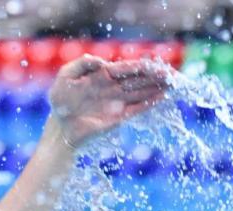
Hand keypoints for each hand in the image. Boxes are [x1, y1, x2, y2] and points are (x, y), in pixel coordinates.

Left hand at [48, 55, 167, 148]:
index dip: (142, 65)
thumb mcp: (65, 76)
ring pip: (141, 93)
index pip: (127, 68)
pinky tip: (161, 97)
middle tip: (171, 74)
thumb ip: (81, 64)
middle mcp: (114, 88)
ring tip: (172, 84)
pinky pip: (136, 109)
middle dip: (155, 76)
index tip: (155, 63)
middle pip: (139, 80)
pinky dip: (149, 104)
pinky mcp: (118, 118)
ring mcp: (117, 103)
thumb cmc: (61, 100)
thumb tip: (102, 62)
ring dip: (157, 89)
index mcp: (104, 75)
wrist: (60, 126)